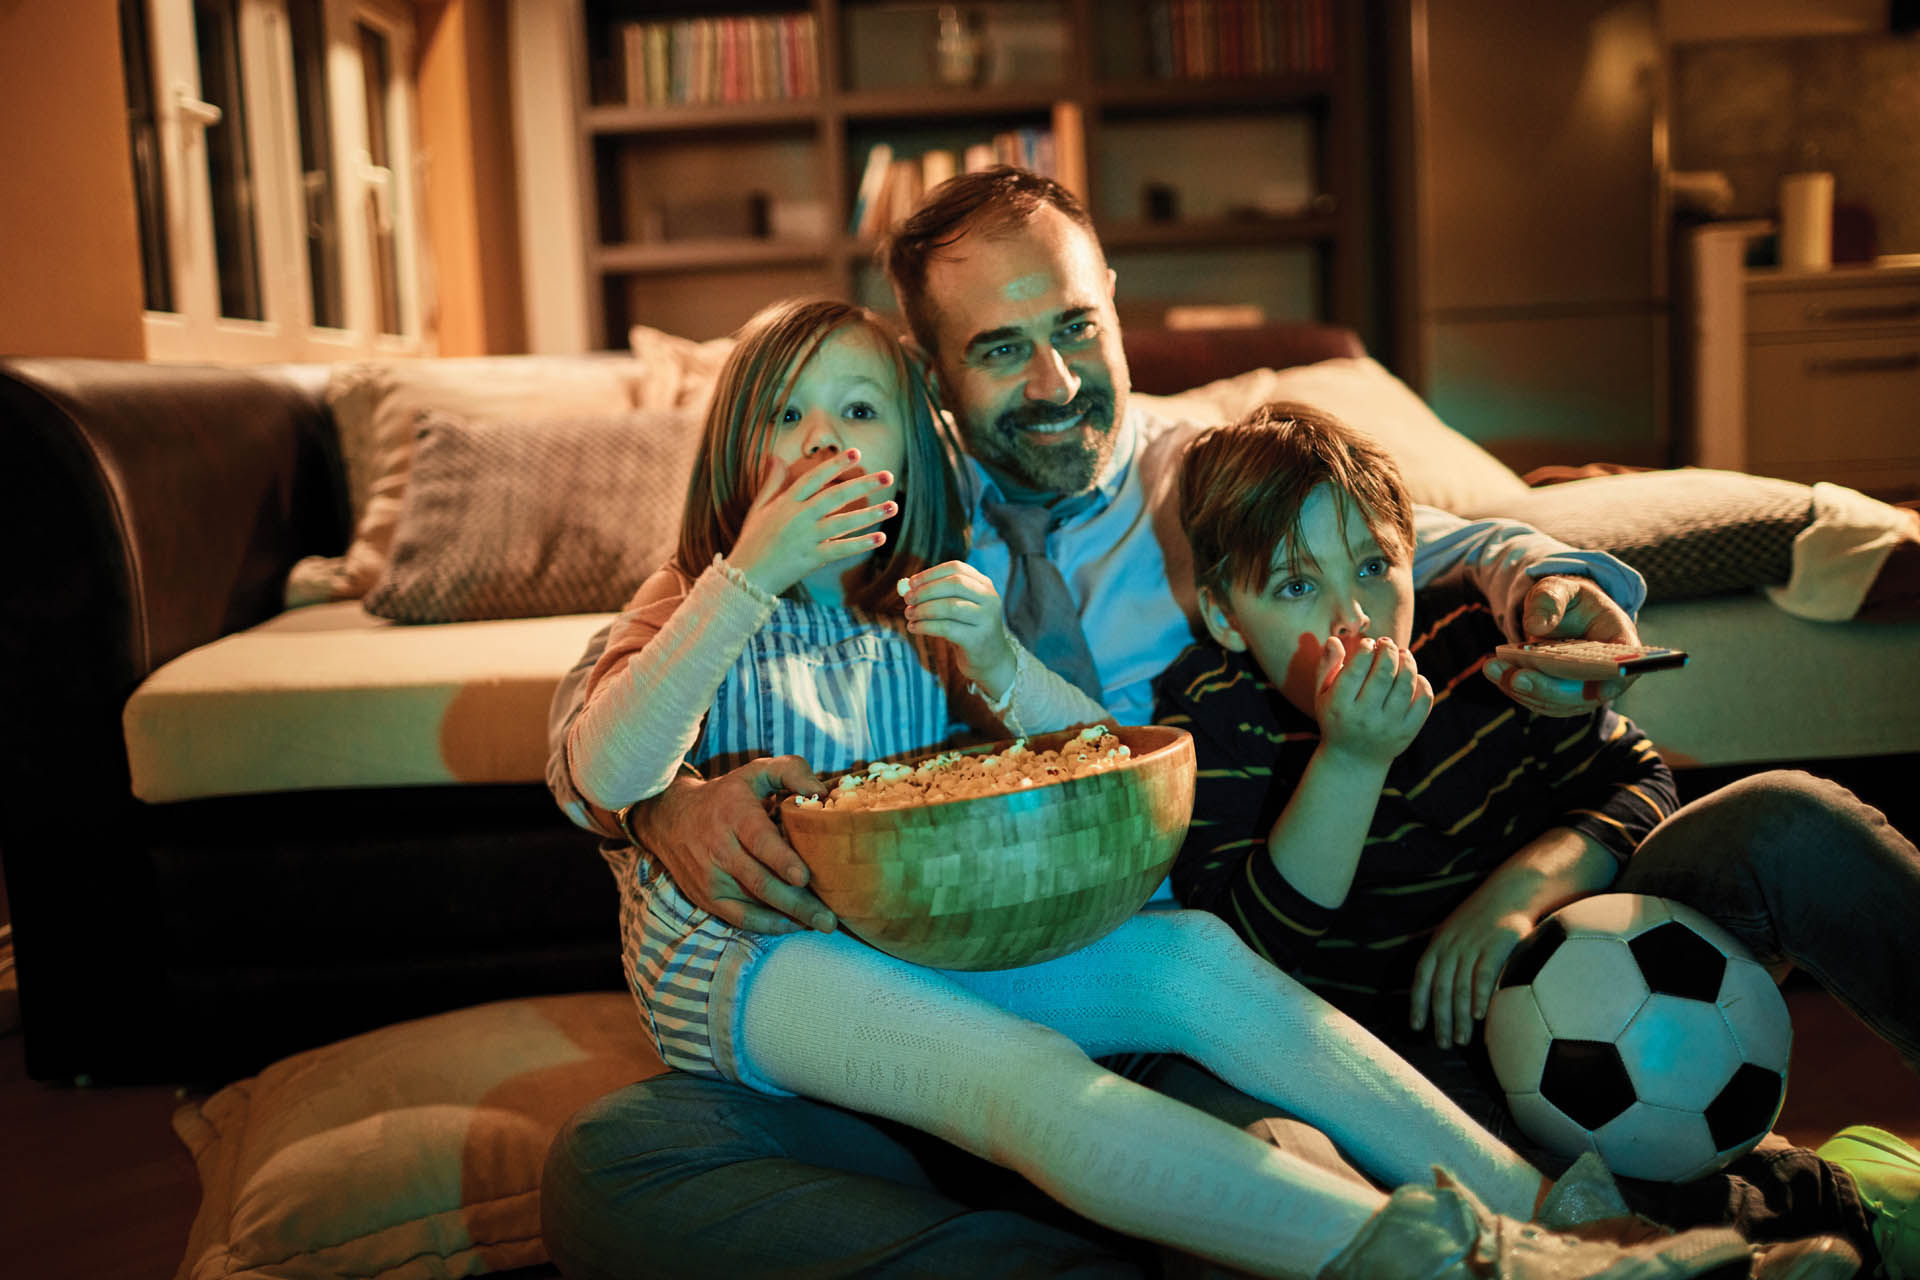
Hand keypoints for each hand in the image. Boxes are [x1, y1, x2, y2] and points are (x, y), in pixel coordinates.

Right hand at [623, 758, 836, 934]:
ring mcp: (710, 878)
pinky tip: (794, 923)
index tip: (804, 877)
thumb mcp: (755, 772)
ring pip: (752, 905)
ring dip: (788, 917)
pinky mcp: (706, 898)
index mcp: (734, 815)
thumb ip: (791, 772)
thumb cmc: (727, 795)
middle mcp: (718, 849)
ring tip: (820, 923)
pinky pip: (740, 918)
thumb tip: (822, 794)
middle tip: (829, 918)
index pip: (758, 840)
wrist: (670, 817)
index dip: (781, 860)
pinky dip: (768, 924)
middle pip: (760, 882)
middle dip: (797, 903)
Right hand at [728, 449, 897, 596]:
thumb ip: (771, 482)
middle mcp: (798, 517)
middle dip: (863, 484)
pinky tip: (880, 538)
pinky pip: (840, 549)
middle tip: (888, 475)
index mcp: (786, 502)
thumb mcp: (758, 508)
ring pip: (843, 522)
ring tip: (893, 506)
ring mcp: (806, 538)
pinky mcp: (812, 559)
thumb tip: (775, 456)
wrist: (746, 577)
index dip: (835, 464)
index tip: (856, 452)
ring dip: (870, 514)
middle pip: (835, 496)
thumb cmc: (752, 541)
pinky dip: (860, 544)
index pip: (814, 477)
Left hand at [900, 561, 1017, 698]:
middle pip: (955, 584)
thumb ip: (937, 595)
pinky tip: (914, 628)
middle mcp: (990, 599)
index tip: (911, 582)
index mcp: (984, 585)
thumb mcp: (957, 608)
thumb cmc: (967, 629)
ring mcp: (986, 619)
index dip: (931, 573)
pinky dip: (925, 626)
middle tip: (907, 599)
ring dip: (923, 609)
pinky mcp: (978, 639)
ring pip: (950, 606)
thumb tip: (905, 588)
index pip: (957, 568)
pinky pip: (946, 628)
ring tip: (909, 615)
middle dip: (926, 590)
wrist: (990, 660)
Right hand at [1313, 636, 1432, 765]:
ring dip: (1407, 662)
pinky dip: (1421, 682)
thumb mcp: (1322, 695)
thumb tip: (1335, 640)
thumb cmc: (1336, 717)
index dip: (1365, 649)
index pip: (1356, 670)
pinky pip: (1423, 701)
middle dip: (1388, 651)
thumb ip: (1327, 666)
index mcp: (1339, 707)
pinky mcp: (1408, 732)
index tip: (1368, 643)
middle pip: (1383, 674)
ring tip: (1402, 653)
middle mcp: (1365, 718)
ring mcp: (1389, 727)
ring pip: (1405, 685)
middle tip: (1387, 642)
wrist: (1354, 759)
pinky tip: (1413, 675)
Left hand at [1410, 881, 1538, 1047]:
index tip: (1417, 1027)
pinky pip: (1484, 974)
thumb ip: (1448, 957)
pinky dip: (1479, 995)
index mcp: (1439, 943)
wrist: (1513, 890)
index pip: (1422, 978)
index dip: (1418, 1003)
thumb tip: (1443, 990)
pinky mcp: (1496, 944)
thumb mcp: (1457, 932)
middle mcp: (1452, 945)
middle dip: (1440, 1019)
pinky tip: (1478, 1016)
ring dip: (1459, 1016)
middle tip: (1444, 1044)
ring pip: (1460, 986)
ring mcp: (1473, 944)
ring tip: (1461, 1040)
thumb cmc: (1485, 917)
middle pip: (1441, 988)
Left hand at [1482, 575, 1641, 715]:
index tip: (1592, 692)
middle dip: (1548, 688)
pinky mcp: (1560, 697)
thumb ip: (1550, 600)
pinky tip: (1496, 672)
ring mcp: (1584, 690)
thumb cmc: (1566, 599)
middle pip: (1583, 693)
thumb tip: (1537, 626)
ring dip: (1523, 690)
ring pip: (1556, 702)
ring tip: (1493, 667)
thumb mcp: (1559, 588)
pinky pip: (1539, 701)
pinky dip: (1515, 689)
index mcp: (1619, 642)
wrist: (1557, 613)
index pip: (1623, 669)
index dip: (1611, 683)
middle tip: (1517, 677)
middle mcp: (1605, 673)